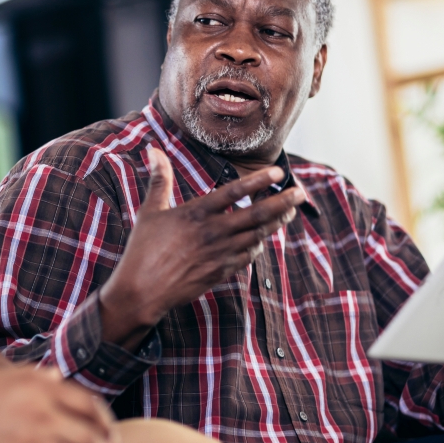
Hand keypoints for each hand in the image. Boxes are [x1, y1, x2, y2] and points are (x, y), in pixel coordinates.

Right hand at [99, 146, 305, 349]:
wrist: (142, 292)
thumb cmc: (142, 250)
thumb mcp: (150, 211)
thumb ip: (159, 180)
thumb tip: (154, 150)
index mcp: (196, 213)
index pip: (234, 192)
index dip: (258, 181)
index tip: (277, 171)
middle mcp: (213, 233)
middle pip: (257, 215)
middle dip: (283, 202)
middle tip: (301, 192)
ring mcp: (220, 254)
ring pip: (258, 235)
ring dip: (277, 222)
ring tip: (290, 211)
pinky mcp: (221, 272)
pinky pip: (248, 255)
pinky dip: (258, 244)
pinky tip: (262, 236)